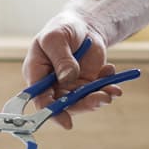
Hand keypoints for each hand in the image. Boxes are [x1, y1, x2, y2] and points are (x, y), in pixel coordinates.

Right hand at [24, 13, 123, 129]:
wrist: (83, 26)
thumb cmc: (62, 29)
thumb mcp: (56, 38)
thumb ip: (61, 58)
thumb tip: (67, 78)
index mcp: (37, 75)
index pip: (41, 100)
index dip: (52, 113)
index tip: (66, 123)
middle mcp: (53, 86)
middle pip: (65, 105)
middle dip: (84, 104)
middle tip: (101, 98)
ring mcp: (71, 88)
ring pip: (83, 101)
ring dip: (99, 98)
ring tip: (112, 90)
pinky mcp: (88, 86)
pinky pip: (98, 92)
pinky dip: (107, 86)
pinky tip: (110, 71)